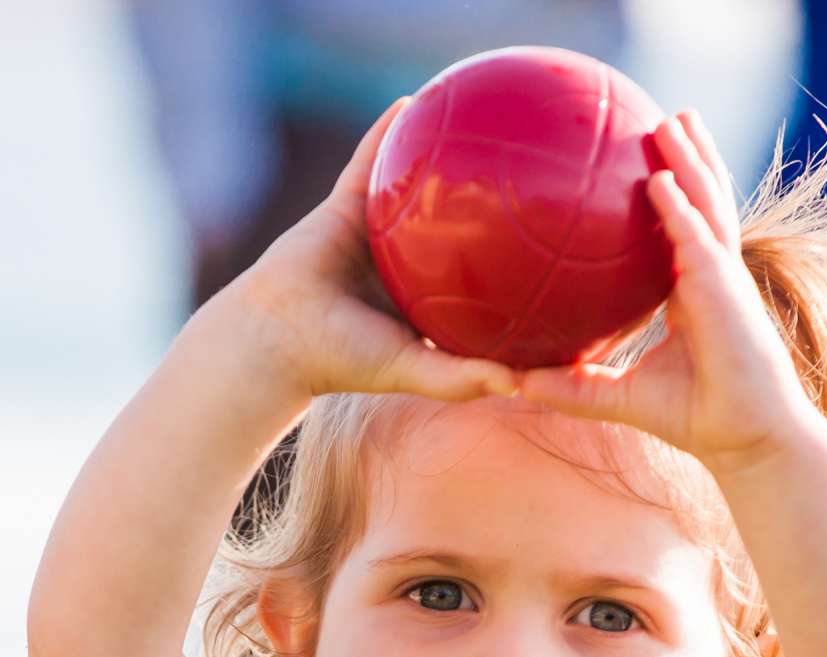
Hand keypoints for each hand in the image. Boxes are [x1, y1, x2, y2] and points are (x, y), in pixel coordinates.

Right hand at [215, 99, 520, 406]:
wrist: (277, 338)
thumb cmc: (342, 361)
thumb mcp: (412, 371)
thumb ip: (462, 377)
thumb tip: (519, 384)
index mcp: (421, 301)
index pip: (474, 277)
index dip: (509, 260)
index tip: (549, 243)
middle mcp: (400, 264)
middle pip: (450, 225)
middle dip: (481, 201)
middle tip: (526, 173)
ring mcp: (371, 232)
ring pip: (411, 188)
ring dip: (437, 155)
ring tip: (474, 124)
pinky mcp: (343, 207)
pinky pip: (369, 161)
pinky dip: (385, 132)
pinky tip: (410, 101)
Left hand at [515, 110, 824, 475]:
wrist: (742, 437)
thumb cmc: (693, 417)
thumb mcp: (616, 397)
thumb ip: (571, 385)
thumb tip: (514, 383)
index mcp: (692, 292)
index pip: (680, 231)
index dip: (670, 196)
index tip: (645, 163)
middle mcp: (711, 276)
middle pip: (701, 201)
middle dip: (689, 157)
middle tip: (667, 117)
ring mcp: (722, 277)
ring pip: (707, 204)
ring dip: (690, 160)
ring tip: (675, 119)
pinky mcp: (725, 290)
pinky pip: (698, 239)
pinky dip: (681, 208)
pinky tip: (660, 181)